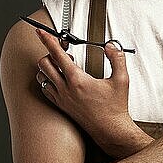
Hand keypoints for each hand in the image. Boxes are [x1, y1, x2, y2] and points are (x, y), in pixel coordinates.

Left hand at [35, 30, 134, 157]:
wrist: (110, 130)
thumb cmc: (115, 107)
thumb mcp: (121, 79)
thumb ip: (117, 58)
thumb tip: (111, 46)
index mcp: (77, 80)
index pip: (57, 54)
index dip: (48, 40)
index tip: (41, 32)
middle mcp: (65, 89)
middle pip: (44, 63)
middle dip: (50, 52)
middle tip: (63, 50)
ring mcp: (61, 98)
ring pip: (42, 77)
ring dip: (48, 67)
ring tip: (63, 65)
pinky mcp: (61, 106)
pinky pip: (45, 89)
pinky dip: (47, 80)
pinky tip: (59, 79)